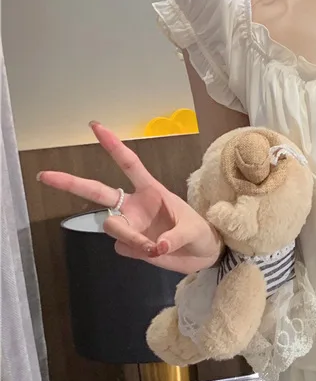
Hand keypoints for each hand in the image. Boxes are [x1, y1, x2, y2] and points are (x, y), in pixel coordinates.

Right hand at [38, 122, 222, 274]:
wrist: (204, 254)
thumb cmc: (200, 233)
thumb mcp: (194, 230)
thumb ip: (174, 237)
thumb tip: (156, 247)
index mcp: (151, 191)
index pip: (129, 164)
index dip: (113, 145)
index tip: (95, 126)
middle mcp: (135, 205)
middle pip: (97, 192)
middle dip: (71, 183)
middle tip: (45, 175)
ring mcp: (130, 225)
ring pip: (112, 227)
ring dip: (131, 238)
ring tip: (155, 247)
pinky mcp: (130, 245)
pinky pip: (124, 248)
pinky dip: (138, 252)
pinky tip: (154, 252)